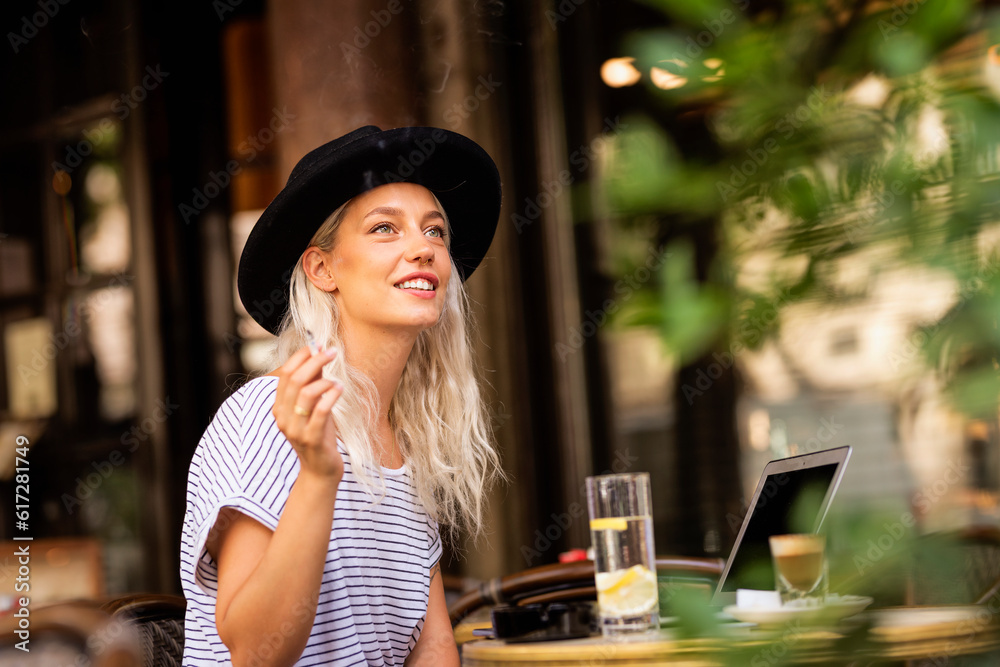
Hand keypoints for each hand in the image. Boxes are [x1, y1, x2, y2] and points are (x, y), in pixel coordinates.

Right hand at [271, 346, 344, 481]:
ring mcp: (296, 429)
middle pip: (294, 380)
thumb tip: (318, 354)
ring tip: (337, 381)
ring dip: (324, 380)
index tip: (317, 345)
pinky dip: (331, 396)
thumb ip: (313, 383)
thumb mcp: (313, 407)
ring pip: (305, 393)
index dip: (300, 357)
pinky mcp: (312, 439)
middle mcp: (283, 417)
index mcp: (279, 407)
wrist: (320, 470)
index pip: (285, 374)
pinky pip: (321, 411)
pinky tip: (340, 389)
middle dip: (314, 362)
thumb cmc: (318, 435)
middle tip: (332, 352)